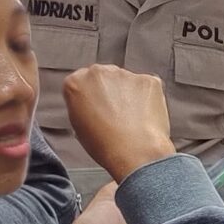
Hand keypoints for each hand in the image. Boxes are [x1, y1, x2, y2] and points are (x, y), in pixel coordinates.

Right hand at [64, 65, 174, 181]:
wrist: (134, 151)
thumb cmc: (105, 145)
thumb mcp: (78, 127)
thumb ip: (81, 106)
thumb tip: (90, 105)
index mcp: (75, 83)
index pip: (81, 82)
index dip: (90, 97)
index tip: (96, 106)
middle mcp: (98, 72)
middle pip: (104, 77)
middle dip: (110, 91)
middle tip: (116, 114)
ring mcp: (124, 74)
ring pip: (127, 81)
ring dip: (129, 94)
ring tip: (132, 119)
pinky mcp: (147, 80)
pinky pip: (147, 87)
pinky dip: (148, 98)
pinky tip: (145, 116)